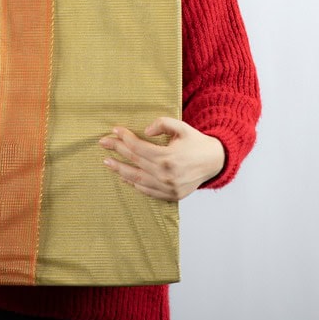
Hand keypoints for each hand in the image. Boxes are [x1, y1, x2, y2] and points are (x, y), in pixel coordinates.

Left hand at [99, 117, 225, 200]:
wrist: (215, 161)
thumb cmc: (196, 142)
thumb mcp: (182, 127)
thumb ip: (164, 124)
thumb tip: (146, 130)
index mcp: (168, 157)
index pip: (138, 147)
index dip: (124, 138)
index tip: (115, 130)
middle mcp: (166, 174)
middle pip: (134, 161)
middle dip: (117, 150)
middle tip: (103, 143)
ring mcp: (168, 187)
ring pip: (136, 179)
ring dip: (120, 170)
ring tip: (108, 162)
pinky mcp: (171, 196)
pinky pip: (147, 191)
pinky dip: (134, 184)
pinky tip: (125, 177)